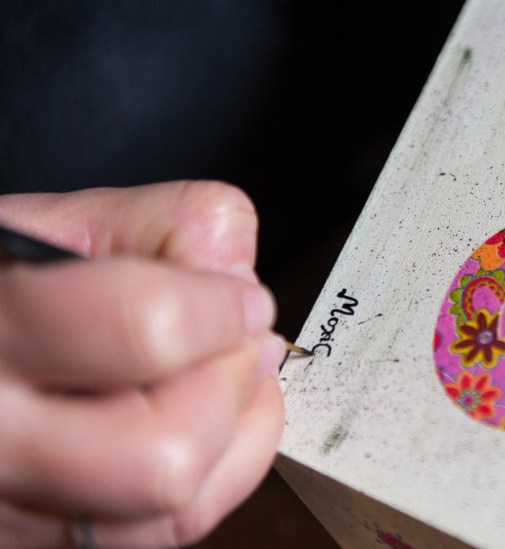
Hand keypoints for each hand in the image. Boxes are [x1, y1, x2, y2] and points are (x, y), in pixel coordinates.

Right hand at [0, 181, 285, 548]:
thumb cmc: (4, 286)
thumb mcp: (64, 225)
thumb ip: (169, 224)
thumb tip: (240, 278)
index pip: (146, 330)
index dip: (222, 310)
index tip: (243, 298)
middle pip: (168, 453)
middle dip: (232, 384)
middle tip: (240, 342)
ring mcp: (17, 505)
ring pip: (176, 507)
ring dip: (236, 431)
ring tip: (225, 376)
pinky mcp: (42, 537)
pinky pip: (165, 531)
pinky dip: (218, 473)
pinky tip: (210, 421)